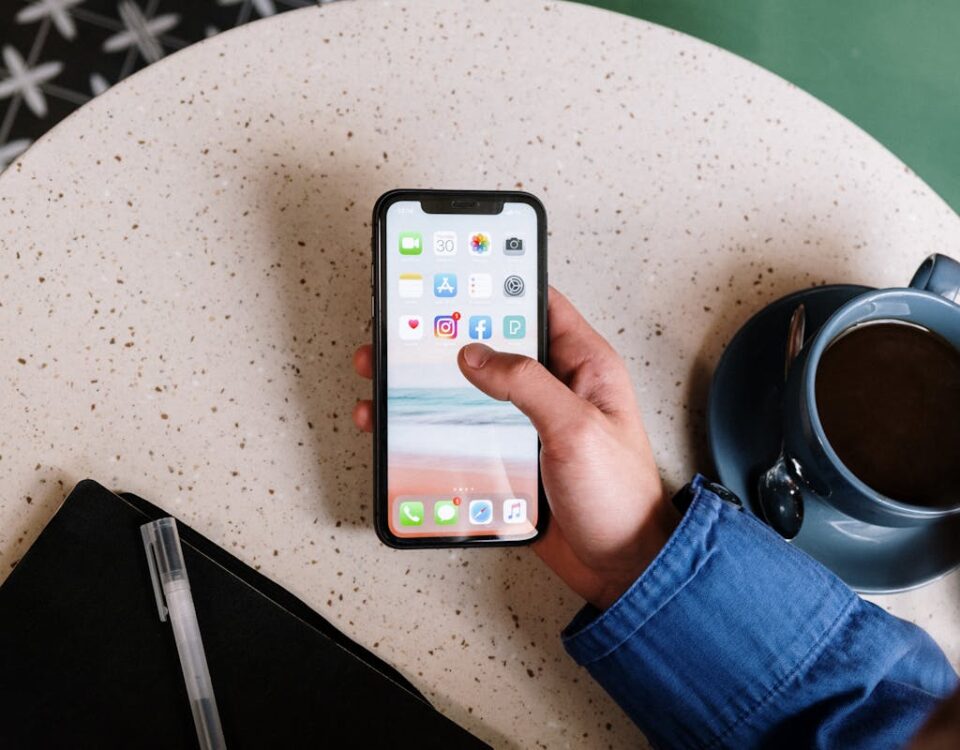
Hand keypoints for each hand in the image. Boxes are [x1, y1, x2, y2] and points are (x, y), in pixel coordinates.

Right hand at [352, 288, 677, 609]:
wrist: (620, 567)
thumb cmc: (620, 498)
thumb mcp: (577, 429)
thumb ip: (528, 385)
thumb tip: (476, 354)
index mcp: (582, 366)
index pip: (537, 306)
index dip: (498, 285)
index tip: (455, 276)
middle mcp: (552, 389)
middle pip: (490, 347)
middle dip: (445, 337)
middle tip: (401, 329)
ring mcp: (527, 424)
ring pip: (468, 390)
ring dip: (427, 384)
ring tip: (384, 376)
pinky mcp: (508, 458)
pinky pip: (463, 432)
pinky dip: (430, 428)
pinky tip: (401, 429)